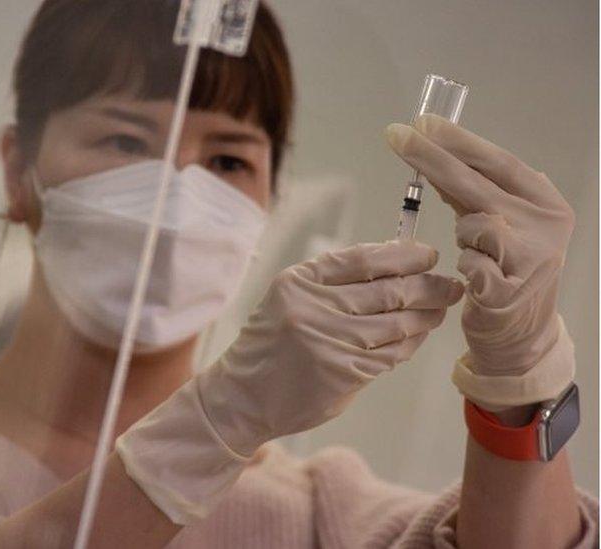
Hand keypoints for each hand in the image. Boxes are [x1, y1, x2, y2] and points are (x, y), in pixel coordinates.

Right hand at [117, 240, 462, 522]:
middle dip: (428, 285)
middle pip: (389, 290)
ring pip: (397, 323)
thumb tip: (398, 266)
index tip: (428, 255)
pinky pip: (391, 354)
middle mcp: (313, 307)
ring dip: (426, 315)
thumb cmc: (272, 343)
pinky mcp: (343, 373)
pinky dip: (410, 343)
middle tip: (450, 285)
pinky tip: (417, 336)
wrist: (243, 396)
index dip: (404, 255)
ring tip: (439, 310)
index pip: (364, 258)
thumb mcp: (289, 299)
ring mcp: (330, 341)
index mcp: (299, 282)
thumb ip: (334, 283)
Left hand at [386, 114, 575, 408]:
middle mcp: (547, 225)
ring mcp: (533, 258)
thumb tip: (433, 147)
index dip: (458, 141)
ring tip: (476, 253)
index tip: (422, 122)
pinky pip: (468, 263)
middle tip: (397, 134)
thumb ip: (473, 193)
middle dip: (431, 157)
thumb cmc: (503, 271)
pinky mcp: (509, 290)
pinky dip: (465, 266)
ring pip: (473, 223)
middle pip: (477, 183)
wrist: (519, 335)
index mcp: (546, 203)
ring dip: (462, 234)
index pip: (497, 162)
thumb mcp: (496, 225)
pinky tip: (476, 278)